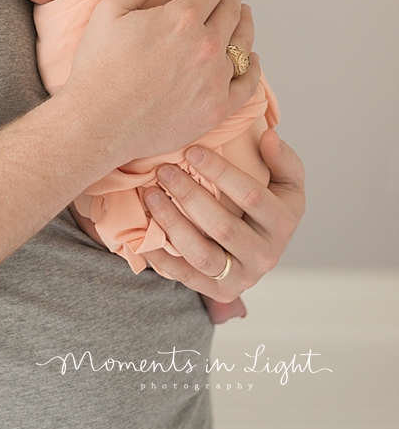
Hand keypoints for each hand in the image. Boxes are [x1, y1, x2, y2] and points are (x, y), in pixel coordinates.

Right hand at [63, 0, 261, 165]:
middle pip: (231, 12)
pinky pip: (248, 83)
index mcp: (181, 18)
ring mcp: (215, 79)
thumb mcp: (111, 11)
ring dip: (246, 24)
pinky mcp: (217, 108)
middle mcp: (205, 46)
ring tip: (244, 16)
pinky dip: (253, 67)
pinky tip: (252, 59)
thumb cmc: (98, 67)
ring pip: (243, 44)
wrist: (97, 123)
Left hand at [141, 130, 305, 300]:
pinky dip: (161, 256)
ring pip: (201, 255)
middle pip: (223, 227)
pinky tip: (142, 234)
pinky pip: (185, 276)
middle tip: (164, 171)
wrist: (260, 247)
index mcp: (284, 223)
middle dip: (189, 195)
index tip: (191, 151)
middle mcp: (266, 256)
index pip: (251, 196)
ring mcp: (241, 277)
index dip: (220, 172)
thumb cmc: (268, 202)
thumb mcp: (286, 180)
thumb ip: (281, 158)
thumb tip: (269, 137)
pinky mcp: (218, 291)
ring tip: (150, 195)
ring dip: (172, 223)